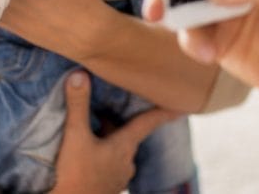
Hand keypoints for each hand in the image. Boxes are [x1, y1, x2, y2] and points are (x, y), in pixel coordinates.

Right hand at [51, 71, 180, 193]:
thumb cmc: (74, 175)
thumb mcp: (74, 136)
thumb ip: (77, 105)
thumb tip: (79, 74)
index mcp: (125, 146)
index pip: (149, 122)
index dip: (165, 112)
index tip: (184, 105)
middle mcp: (127, 161)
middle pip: (128, 133)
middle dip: (118, 121)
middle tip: (104, 106)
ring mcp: (119, 176)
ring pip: (117, 149)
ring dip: (108, 138)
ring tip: (89, 128)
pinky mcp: (108, 187)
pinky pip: (109, 163)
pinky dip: (101, 153)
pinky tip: (86, 153)